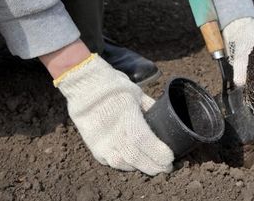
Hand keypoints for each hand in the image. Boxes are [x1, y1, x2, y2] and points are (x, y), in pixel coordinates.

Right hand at [54, 54, 173, 175]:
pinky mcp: (94, 147)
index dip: (158, 152)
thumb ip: (150, 108)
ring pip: (123, 163)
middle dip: (154, 166)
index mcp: (126, 114)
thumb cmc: (114, 86)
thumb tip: (165, 118)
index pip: (144, 140)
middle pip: (136, 157)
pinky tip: (134, 163)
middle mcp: (113, 131)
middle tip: (166, 167)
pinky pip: (111, 162)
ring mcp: (101, 141)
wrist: (84, 86)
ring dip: (140, 167)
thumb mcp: (137, 93)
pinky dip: (125, 165)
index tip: (170, 158)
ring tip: (152, 166)